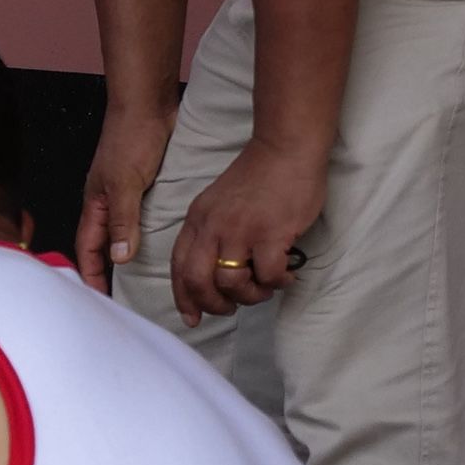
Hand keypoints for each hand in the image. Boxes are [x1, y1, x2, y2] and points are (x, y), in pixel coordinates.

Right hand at [74, 105, 177, 291]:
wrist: (148, 105)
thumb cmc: (130, 139)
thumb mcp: (125, 183)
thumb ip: (122, 221)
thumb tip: (119, 258)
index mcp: (95, 205)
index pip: (87, 249)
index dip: (90, 275)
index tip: (97, 301)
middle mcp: (106, 204)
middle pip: (100, 246)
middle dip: (104, 272)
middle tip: (116, 299)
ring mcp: (124, 196)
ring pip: (120, 235)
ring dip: (125, 257)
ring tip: (138, 282)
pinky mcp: (143, 188)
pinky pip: (139, 221)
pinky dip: (144, 237)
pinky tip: (157, 248)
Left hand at [170, 138, 325, 323]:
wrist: (286, 146)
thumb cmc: (259, 177)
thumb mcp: (218, 203)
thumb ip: (212, 233)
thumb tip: (216, 274)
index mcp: (197, 220)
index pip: (178, 267)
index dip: (184, 298)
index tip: (193, 318)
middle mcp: (212, 227)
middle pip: (197, 282)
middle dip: (213, 305)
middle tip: (233, 307)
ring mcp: (240, 230)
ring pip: (231, 284)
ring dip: (250, 295)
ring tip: (265, 286)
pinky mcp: (270, 233)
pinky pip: (268, 276)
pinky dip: (277, 283)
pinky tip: (286, 275)